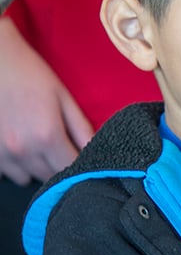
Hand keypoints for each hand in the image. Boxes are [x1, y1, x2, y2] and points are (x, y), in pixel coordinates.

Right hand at [0, 17, 93, 184]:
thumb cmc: (32, 76)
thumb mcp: (63, 98)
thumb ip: (81, 128)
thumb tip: (96, 150)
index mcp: (47, 136)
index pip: (71, 169)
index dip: (81, 167)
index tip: (85, 159)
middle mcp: (23, 151)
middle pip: (50, 177)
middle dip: (60, 167)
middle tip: (63, 149)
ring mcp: (2, 154)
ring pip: (27, 178)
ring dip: (37, 168)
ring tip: (39, 146)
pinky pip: (7, 173)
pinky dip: (16, 165)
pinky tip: (20, 146)